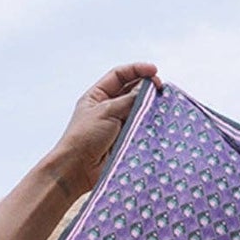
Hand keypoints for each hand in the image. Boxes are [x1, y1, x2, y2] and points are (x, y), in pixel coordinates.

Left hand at [43, 62, 159, 199]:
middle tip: (160, 89)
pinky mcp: (124, 139)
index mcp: (97, 96)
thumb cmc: (84, 137)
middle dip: (147, 87)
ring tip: (161, 105)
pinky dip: (149, 124)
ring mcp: (117, 124)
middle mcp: (108, 107)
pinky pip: (140, 127)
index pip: (119, 75)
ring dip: (149, 106)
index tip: (154, 70)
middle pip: (132, 90)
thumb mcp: (106, 111)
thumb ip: (128, 100)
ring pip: (138, 109)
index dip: (137, 70)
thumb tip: (147, 91)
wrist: (77, 168)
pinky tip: (158, 121)